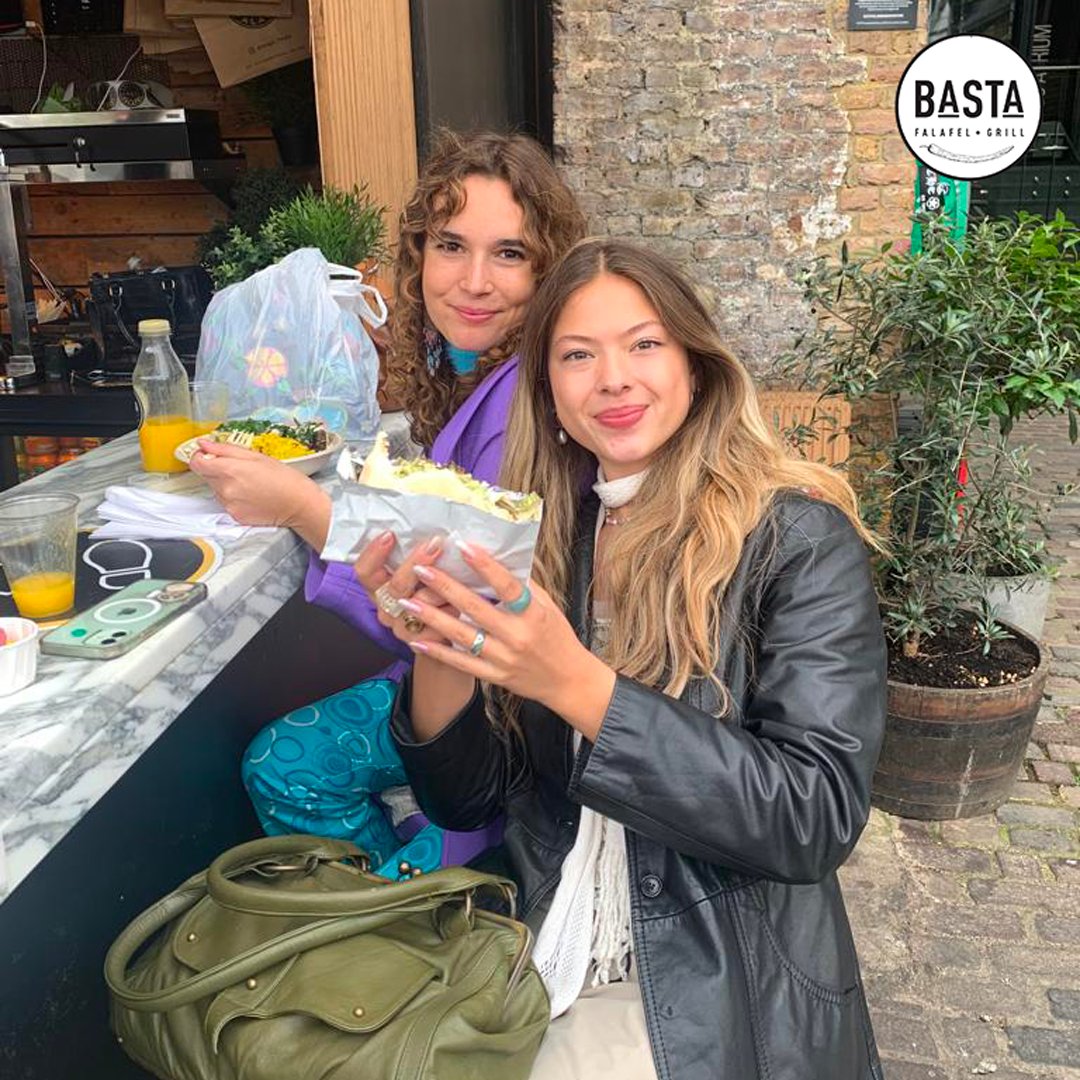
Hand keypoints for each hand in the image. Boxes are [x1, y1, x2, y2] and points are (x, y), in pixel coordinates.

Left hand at [188, 439, 330, 547]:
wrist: (299, 504)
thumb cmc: (284, 478)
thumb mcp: (256, 456)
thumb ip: (225, 449)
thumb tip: (203, 444)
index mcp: (230, 469)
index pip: (197, 463)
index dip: (200, 457)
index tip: (207, 455)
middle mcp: (225, 489)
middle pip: (207, 476)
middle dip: (218, 470)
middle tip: (240, 470)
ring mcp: (229, 505)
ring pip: (216, 490)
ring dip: (226, 485)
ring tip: (249, 485)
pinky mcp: (235, 517)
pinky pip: (226, 504)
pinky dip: (234, 499)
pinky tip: (251, 497)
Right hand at [353, 532, 458, 647]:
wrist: (443, 639)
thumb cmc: (431, 599)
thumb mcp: (420, 577)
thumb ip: (417, 560)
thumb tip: (430, 532)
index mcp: (379, 590)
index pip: (364, 572)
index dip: (374, 553)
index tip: (390, 535)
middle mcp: (386, 610)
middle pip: (394, 586)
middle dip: (416, 562)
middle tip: (435, 544)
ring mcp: (402, 628)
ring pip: (418, 605)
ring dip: (439, 590)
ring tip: (457, 578)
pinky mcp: (421, 643)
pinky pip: (436, 623)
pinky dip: (450, 610)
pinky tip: (459, 604)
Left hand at [400, 542, 616, 739]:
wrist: (567, 680)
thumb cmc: (557, 637)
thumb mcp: (548, 606)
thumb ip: (524, 585)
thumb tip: (500, 558)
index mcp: (533, 614)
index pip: (507, 586)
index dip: (485, 566)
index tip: (463, 546)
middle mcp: (517, 636)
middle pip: (475, 608)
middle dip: (444, 587)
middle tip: (419, 569)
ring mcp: (504, 658)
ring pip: (461, 635)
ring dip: (431, 617)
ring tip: (407, 602)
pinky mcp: (494, 676)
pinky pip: (461, 662)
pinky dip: (438, 652)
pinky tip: (417, 641)